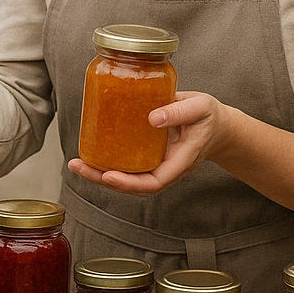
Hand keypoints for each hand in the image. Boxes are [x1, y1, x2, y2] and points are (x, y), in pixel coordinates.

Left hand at [68, 92, 225, 194]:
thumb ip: (179, 112)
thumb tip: (152, 118)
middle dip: (104, 180)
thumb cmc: (209, 116)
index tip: (109, 176)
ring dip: (100, 172)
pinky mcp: (147, 152)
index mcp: (180, 162)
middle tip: (79, 166)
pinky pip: (126, 160)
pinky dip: (107, 158)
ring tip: (77, 162)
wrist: (216, 123)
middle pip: (133, 184)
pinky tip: (91, 149)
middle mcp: (164, 167)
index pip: (154, 182)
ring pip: (126, 175)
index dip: (129, 184)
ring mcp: (155, 162)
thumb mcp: (200, 108)